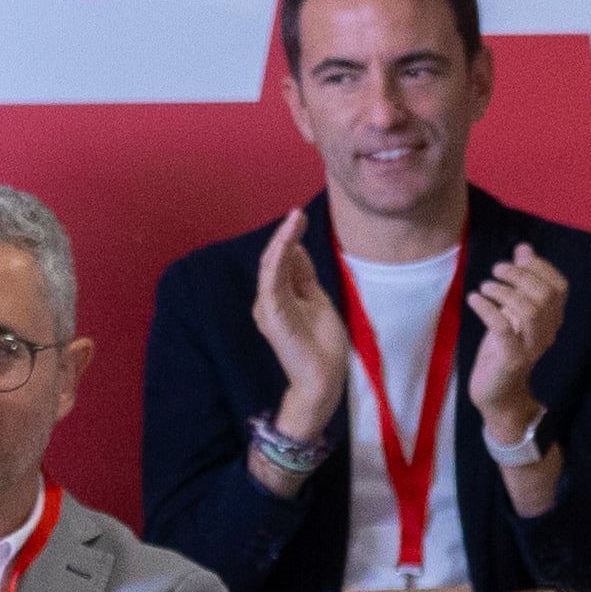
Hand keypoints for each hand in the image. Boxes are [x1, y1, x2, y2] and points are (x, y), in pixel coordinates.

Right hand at [249, 213, 348, 440]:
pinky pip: (272, 282)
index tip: (300, 217)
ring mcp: (268, 309)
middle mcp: (269, 301)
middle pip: (275, 260)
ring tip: (293, 219)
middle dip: (286, 235)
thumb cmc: (321, 345)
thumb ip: (304, 276)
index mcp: (279, 298)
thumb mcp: (316, 299)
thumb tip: (297, 247)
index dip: (291, 238)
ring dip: (281, 241)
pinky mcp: (272, 316)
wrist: (322, 378)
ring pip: (271, 267)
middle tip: (297, 213)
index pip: (283, 261)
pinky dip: (278, 260)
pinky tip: (286, 241)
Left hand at [464, 241, 570, 440]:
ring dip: (503, 292)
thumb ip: (521, 282)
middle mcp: (548, 332)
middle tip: (495, 271)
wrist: (497, 394)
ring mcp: (531, 347)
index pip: (559, 286)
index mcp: (552, 319)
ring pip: (529, 310)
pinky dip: (487, 309)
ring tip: (484, 287)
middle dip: (518, 276)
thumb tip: (524, 248)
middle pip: (544, 295)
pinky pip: (503, 328)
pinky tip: (474, 299)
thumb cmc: (503, 349)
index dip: (540, 267)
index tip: (517, 258)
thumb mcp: (512, 312)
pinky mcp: (512, 359)